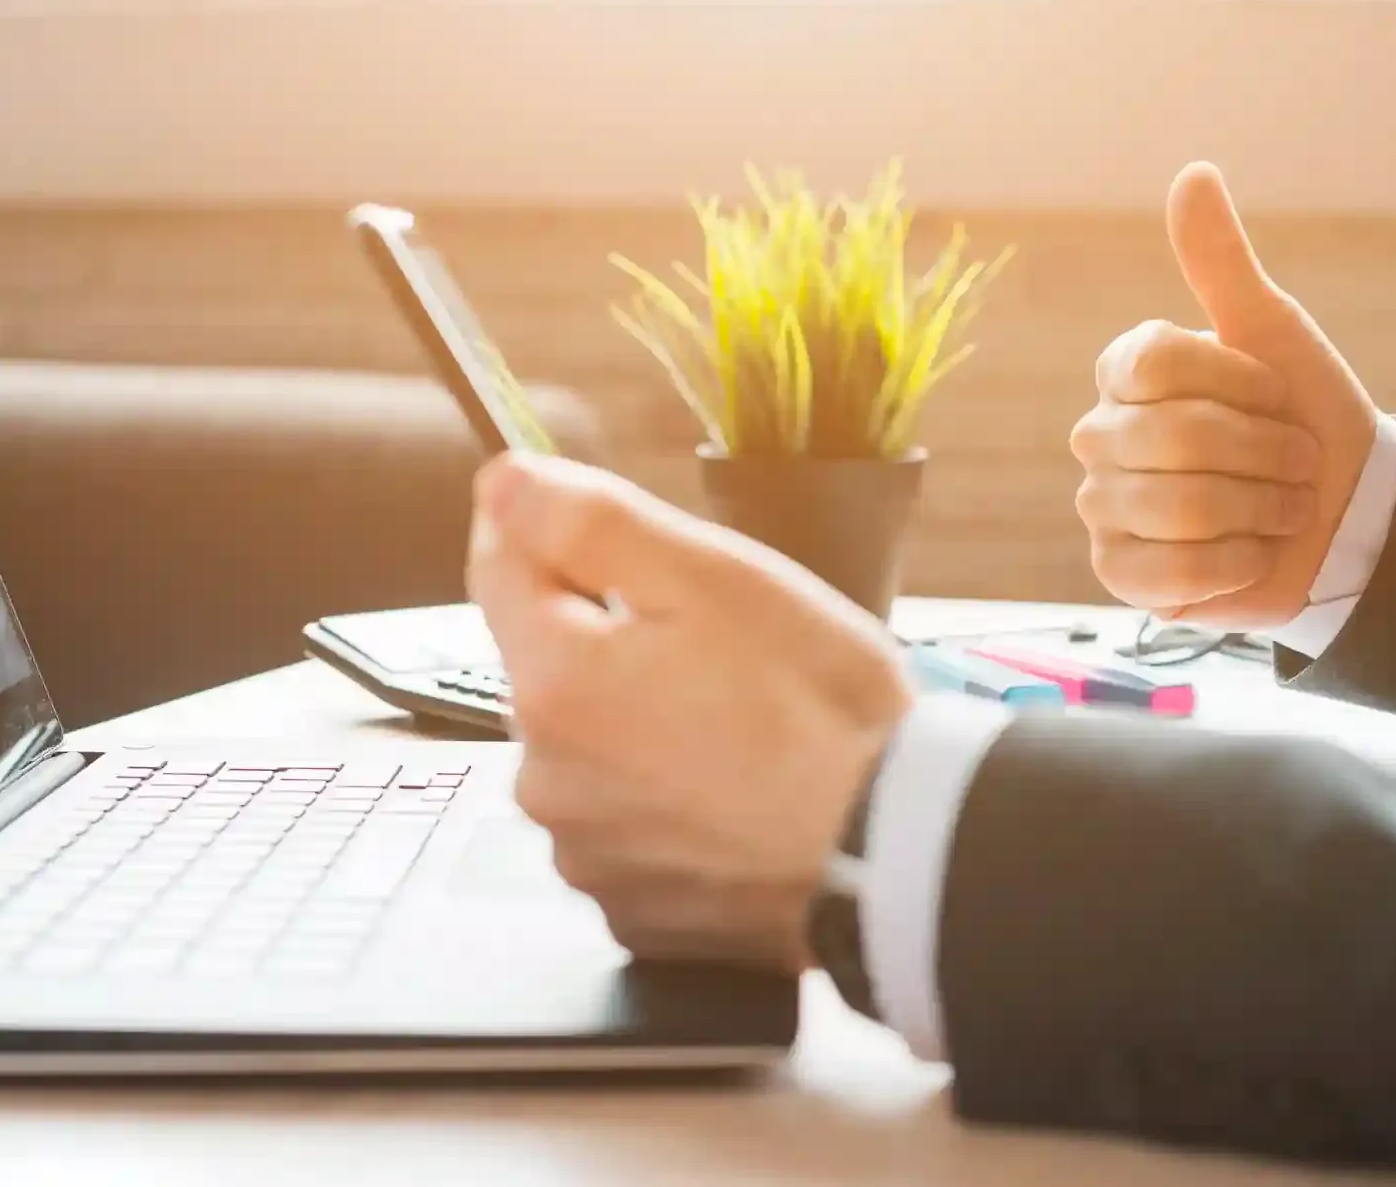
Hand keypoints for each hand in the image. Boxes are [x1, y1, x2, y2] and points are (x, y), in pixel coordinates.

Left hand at [465, 452, 911, 974]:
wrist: (898, 850)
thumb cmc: (820, 704)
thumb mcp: (718, 578)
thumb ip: (592, 522)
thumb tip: (500, 484)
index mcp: (554, 682)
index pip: (498, 567)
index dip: (552, 530)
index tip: (621, 534)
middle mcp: (544, 779)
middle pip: (549, 667)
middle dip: (612, 641)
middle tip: (723, 647)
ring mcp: (586, 855)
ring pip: (588, 752)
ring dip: (637, 728)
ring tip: (741, 729)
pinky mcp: (631, 911)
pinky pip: (627, 830)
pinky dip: (667, 806)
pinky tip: (737, 797)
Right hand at [1071, 162, 1378, 628]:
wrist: (1344, 516)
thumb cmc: (1305, 418)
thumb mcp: (1273, 333)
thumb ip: (1222, 263)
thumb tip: (1193, 173)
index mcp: (1127, 374)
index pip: (1156, 364)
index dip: (1238, 383)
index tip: (1280, 394)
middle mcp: (1100, 437)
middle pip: (1173, 438)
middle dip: (1263, 452)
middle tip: (1296, 462)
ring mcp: (1103, 509)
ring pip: (1179, 507)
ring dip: (1260, 509)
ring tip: (1283, 508)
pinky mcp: (1119, 574)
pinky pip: (1172, 570)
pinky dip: (1235, 565)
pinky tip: (1251, 555)